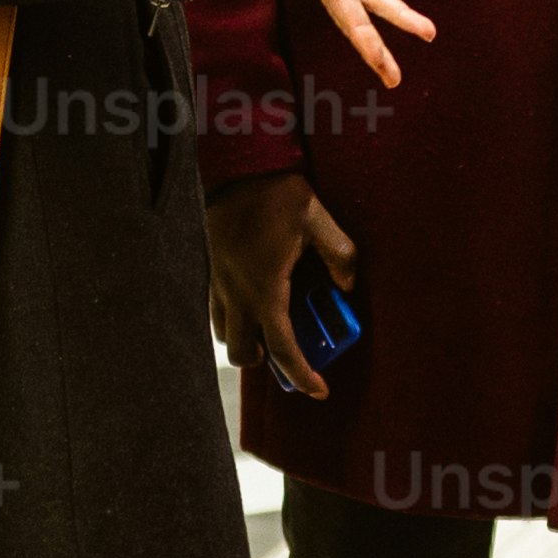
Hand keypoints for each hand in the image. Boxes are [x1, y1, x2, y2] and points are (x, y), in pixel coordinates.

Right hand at [209, 171, 356, 399]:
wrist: (234, 167)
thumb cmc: (275, 193)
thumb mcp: (317, 219)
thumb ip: (340, 254)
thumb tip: (348, 284)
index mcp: (265, 289)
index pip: (283, 348)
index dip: (301, 375)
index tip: (319, 389)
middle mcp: (237, 294)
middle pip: (243, 353)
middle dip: (266, 363)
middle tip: (290, 353)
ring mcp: (218, 284)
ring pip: (224, 334)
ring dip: (246, 341)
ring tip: (271, 327)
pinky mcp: (209, 271)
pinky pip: (216, 310)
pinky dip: (234, 318)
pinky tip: (253, 299)